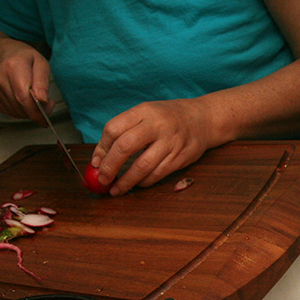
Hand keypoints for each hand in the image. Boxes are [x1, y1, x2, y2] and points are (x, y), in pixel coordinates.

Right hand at [0, 40, 52, 124]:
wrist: (5, 56)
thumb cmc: (26, 59)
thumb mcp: (41, 63)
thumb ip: (43, 82)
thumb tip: (42, 100)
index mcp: (13, 66)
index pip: (23, 96)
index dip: (36, 110)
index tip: (47, 113)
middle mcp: (0, 78)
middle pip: (20, 106)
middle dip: (36, 113)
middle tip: (46, 107)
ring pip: (15, 112)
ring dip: (29, 112)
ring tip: (35, 101)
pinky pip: (10, 113)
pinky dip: (21, 112)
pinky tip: (25, 102)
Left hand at [91, 98, 214, 195]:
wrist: (203, 119)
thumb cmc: (168, 118)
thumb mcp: (146, 114)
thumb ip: (125, 131)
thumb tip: (100, 158)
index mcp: (144, 111)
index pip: (114, 129)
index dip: (101, 148)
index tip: (96, 162)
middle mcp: (157, 125)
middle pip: (125, 146)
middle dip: (110, 166)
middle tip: (102, 179)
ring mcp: (170, 142)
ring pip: (142, 166)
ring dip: (126, 181)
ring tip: (116, 189)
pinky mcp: (180, 157)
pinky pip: (157, 174)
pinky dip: (143, 182)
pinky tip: (137, 184)